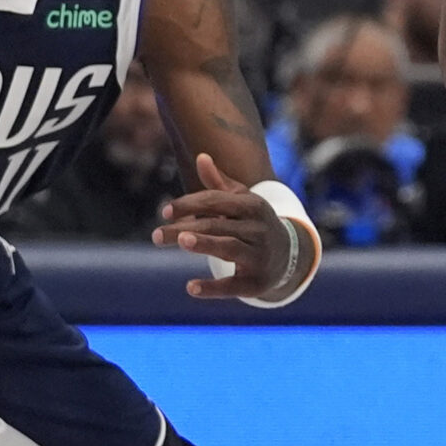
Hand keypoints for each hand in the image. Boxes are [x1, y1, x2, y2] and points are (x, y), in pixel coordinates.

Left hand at [153, 153, 296, 299]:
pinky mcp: (257, 282)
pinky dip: (213, 288)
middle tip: (156, 236)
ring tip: (181, 240)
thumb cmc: (253, 224)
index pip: (216, 201)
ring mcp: (259, 256)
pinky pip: (234, 285)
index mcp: (252, 206)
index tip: (165, 212)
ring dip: (205, 244)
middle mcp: (258, 229)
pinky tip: (190, 288)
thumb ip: (219, 184)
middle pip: (216, 225)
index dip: (190, 204)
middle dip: (185, 229)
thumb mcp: (241, 202)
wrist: (289, 255)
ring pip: (229, 247)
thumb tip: (201, 157)